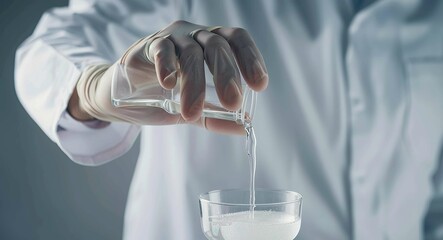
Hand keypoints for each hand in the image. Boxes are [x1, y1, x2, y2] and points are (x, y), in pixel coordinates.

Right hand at [70, 20, 267, 133]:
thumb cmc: (163, 96)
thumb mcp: (193, 110)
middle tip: (233, 102)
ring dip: (194, 83)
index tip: (259, 85)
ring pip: (190, 53)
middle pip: (217, 46)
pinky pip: (160, 50)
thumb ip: (216, 118)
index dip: (250, 58)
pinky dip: (166, 66)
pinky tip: (169, 84)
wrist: (123, 96)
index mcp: (211, 45)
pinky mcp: (147, 46)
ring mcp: (171, 39)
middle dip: (227, 74)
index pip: (237, 40)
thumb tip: (244, 127)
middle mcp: (195, 36)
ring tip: (193, 112)